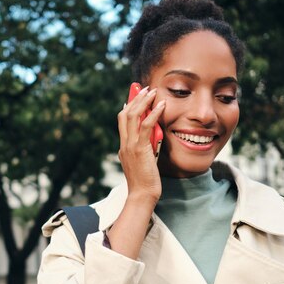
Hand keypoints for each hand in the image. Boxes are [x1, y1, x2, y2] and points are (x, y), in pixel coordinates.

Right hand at [117, 87, 165, 203]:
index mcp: (124, 147)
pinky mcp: (140, 149)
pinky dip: (153, 113)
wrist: (143, 195)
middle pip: (125, 114)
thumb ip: (144, 149)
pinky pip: (146, 126)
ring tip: (152, 91)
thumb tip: (151, 138)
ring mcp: (131, 146)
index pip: (122, 121)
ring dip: (143, 101)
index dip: (128, 106)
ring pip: (132, 116)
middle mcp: (125, 144)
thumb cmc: (146, 182)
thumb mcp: (143, 162)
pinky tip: (161, 105)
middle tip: (144, 88)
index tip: (135, 96)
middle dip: (135, 98)